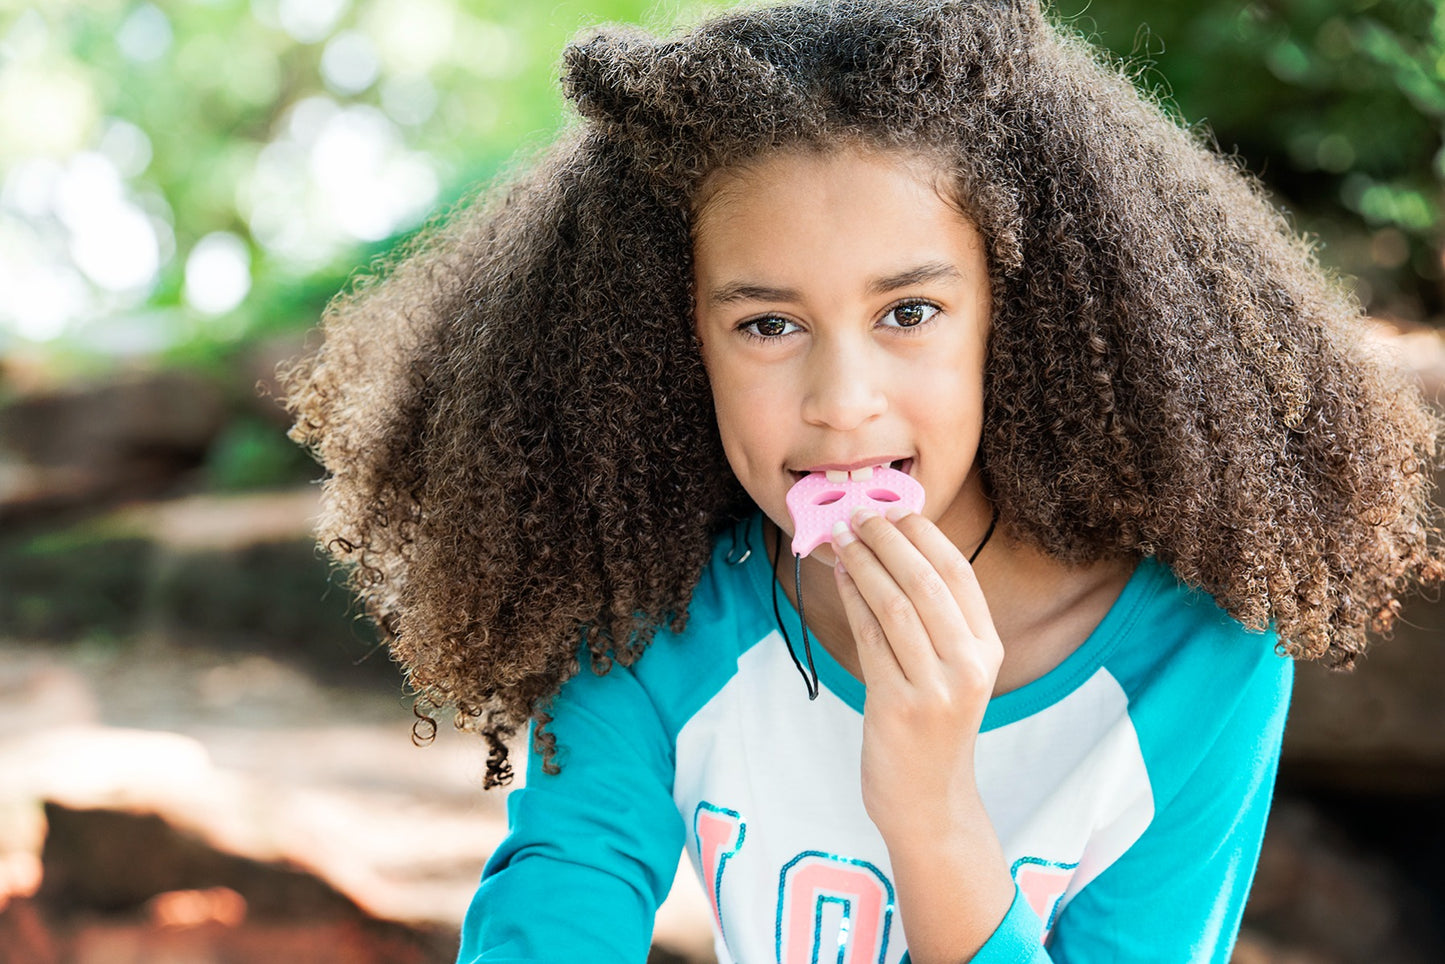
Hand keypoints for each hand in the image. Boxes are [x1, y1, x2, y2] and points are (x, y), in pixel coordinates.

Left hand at [831, 506, 1003, 838]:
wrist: (927, 800)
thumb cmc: (932, 727)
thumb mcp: (951, 671)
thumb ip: (934, 620)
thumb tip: (890, 549)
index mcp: (989, 649)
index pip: (958, 574)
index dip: (923, 535)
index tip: (893, 509)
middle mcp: (970, 665)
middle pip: (924, 582)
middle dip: (887, 540)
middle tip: (857, 514)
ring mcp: (936, 688)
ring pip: (893, 604)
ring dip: (862, 563)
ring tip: (839, 537)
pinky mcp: (898, 705)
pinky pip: (869, 638)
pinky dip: (851, 599)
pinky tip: (838, 577)